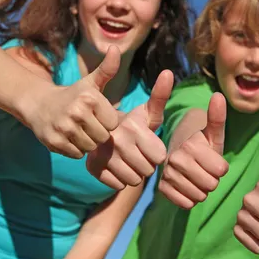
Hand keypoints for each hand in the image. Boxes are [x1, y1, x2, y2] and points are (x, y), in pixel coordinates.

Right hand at [26, 46, 120, 158]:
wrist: (38, 104)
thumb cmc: (73, 95)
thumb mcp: (90, 82)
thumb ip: (107, 69)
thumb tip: (115, 48)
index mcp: (89, 98)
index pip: (113, 123)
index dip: (106, 121)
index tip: (97, 115)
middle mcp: (77, 112)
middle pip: (103, 138)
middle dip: (97, 133)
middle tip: (87, 124)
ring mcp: (64, 128)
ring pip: (90, 147)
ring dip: (86, 142)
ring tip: (78, 130)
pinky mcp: (54, 142)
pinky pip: (76, 154)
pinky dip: (75, 149)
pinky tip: (69, 137)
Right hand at [86, 70, 172, 189]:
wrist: (89, 124)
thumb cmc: (131, 122)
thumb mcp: (145, 109)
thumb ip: (159, 95)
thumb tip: (169, 73)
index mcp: (130, 126)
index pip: (158, 156)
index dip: (155, 152)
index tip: (147, 143)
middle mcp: (113, 139)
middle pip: (147, 170)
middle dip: (146, 163)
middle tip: (137, 151)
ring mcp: (100, 155)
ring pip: (133, 180)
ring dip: (134, 173)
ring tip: (127, 158)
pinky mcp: (90, 168)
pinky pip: (118, 185)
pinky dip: (119, 179)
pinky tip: (115, 165)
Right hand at [158, 93, 228, 208]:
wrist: (179, 153)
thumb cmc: (201, 144)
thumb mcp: (212, 132)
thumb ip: (217, 117)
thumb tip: (218, 95)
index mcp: (190, 146)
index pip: (221, 170)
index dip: (221, 167)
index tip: (212, 159)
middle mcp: (174, 160)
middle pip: (211, 185)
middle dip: (212, 179)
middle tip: (204, 169)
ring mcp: (167, 175)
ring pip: (200, 196)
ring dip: (202, 189)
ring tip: (196, 176)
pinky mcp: (162, 189)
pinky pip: (187, 204)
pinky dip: (191, 198)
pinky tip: (187, 186)